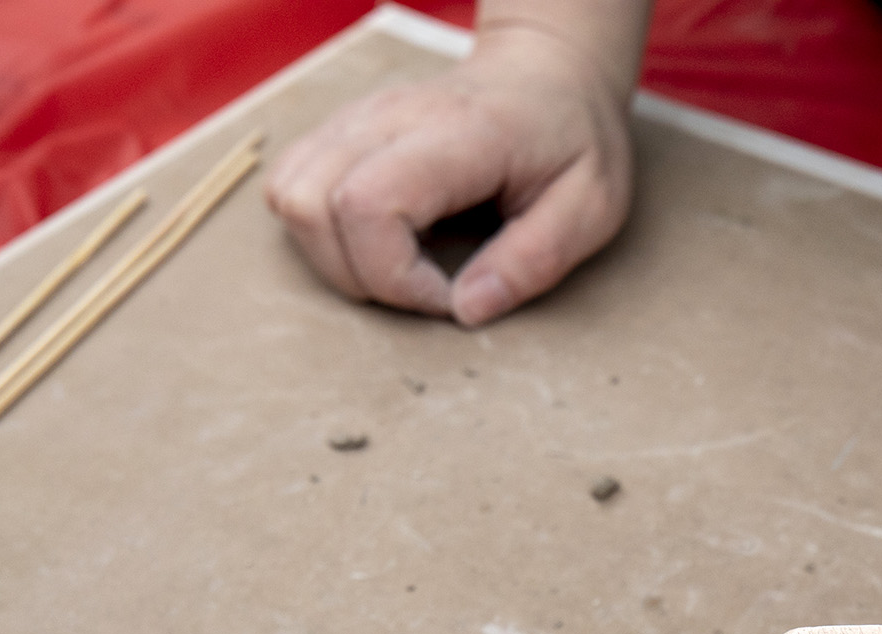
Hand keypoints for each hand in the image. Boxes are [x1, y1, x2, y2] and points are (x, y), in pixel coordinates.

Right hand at [264, 14, 639, 325]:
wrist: (550, 74)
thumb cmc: (573, 140)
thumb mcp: (592, 207)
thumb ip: (534, 261)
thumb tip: (467, 310)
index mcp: (458, 135)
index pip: (369, 205)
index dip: (394, 277)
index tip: (448, 297)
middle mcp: (390, 117)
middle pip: (311, 204)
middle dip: (358, 277)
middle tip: (424, 289)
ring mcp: (357, 118)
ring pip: (289, 196)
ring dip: (332, 257)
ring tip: (399, 268)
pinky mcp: (341, 131)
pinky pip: (293, 186)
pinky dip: (321, 231)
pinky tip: (377, 242)